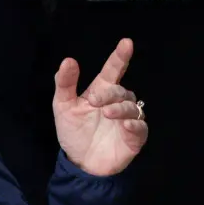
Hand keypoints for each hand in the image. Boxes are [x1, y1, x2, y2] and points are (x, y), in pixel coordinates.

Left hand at [53, 38, 147, 176]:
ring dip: (120, 108)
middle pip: (120, 91)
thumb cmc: (74, 131)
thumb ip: (65, 84)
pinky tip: (125, 125)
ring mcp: (128, 120)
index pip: (113, 70)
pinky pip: (140, 128)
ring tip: (107, 113)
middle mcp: (117, 103)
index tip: (126, 43)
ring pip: (132, 107)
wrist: (79, 162)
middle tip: (94, 101)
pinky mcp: (134, 138)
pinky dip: (134, 125)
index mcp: (101, 91)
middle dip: (109, 93)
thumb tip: (68, 60)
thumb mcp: (63, 106)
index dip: (120, 57)